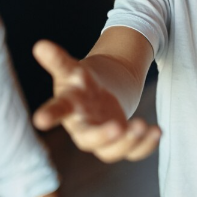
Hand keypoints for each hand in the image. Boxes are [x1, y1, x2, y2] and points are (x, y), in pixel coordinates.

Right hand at [31, 40, 160, 161]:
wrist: (97, 96)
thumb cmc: (79, 85)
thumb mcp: (71, 69)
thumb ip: (58, 60)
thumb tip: (39, 45)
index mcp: (68, 106)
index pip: (57, 110)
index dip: (49, 115)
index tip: (39, 120)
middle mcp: (82, 127)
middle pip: (87, 139)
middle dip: (102, 135)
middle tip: (118, 127)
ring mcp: (102, 138)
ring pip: (111, 150)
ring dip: (128, 141)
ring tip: (142, 126)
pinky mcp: (120, 143)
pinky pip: (133, 151)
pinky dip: (145, 145)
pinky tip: (156, 131)